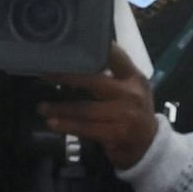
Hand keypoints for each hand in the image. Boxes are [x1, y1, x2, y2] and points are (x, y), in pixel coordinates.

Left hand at [38, 46, 161, 167]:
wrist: (149, 146)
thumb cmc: (133, 113)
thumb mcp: (131, 90)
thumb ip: (113, 75)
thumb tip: (77, 62)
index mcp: (134, 78)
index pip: (115, 57)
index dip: (95, 49)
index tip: (71, 45)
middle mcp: (130, 93)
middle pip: (93, 81)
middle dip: (66, 78)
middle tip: (44, 76)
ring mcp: (124, 114)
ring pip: (85, 108)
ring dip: (60, 108)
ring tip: (42, 107)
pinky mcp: (116, 133)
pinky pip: (85, 128)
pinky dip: (66, 125)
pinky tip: (52, 123)